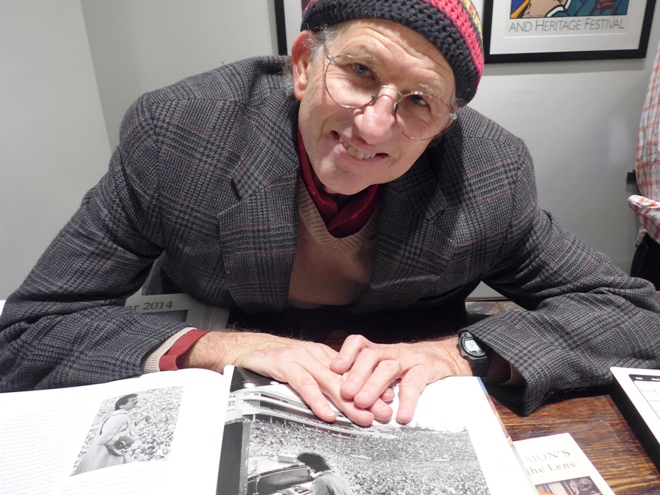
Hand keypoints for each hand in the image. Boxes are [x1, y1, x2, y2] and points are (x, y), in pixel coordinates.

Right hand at [180, 331, 393, 425]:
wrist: (245, 347)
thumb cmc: (275, 360)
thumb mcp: (304, 366)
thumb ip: (323, 378)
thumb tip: (346, 396)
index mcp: (322, 354)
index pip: (352, 371)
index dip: (372, 385)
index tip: (388, 399)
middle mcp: (314, 353)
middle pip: (345, 377)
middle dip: (366, 396)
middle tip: (381, 412)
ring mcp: (299, 357)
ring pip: (328, 381)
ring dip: (347, 401)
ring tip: (361, 416)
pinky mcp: (283, 364)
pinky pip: (303, 384)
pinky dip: (316, 399)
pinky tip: (327, 412)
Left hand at [330, 334, 471, 423]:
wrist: (446, 356)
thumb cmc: (412, 364)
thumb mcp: (388, 365)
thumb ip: (370, 376)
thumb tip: (345, 395)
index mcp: (380, 351)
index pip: (359, 344)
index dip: (345, 354)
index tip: (333, 368)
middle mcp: (392, 352)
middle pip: (370, 356)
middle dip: (355, 374)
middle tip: (346, 393)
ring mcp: (409, 359)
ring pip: (388, 367)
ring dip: (373, 385)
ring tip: (363, 402)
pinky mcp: (427, 369)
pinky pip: (415, 383)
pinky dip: (407, 400)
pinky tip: (402, 414)